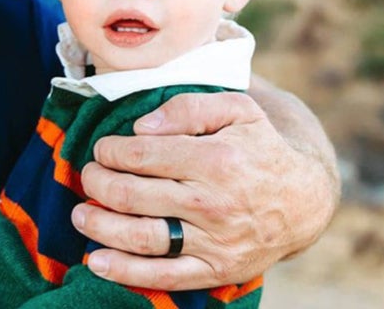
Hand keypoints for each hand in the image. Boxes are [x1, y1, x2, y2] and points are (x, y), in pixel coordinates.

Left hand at [70, 90, 337, 290]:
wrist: (303, 200)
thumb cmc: (258, 147)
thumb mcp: (235, 109)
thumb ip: (187, 107)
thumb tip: (140, 127)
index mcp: (215, 160)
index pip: (141, 156)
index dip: (110, 152)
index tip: (102, 149)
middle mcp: (213, 204)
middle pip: (133, 196)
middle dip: (98, 184)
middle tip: (88, 176)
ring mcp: (214, 242)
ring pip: (142, 238)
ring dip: (101, 226)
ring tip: (80, 213)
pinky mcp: (216, 271)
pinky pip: (165, 276)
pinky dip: (126, 272)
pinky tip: (96, 262)